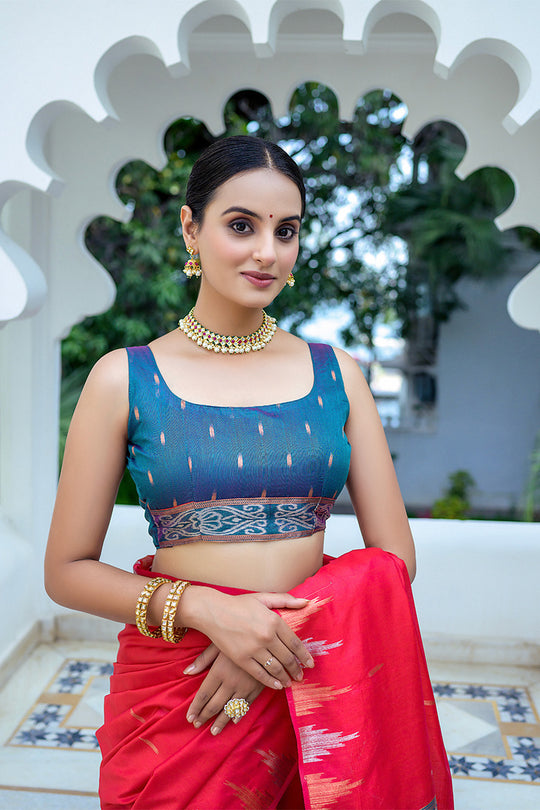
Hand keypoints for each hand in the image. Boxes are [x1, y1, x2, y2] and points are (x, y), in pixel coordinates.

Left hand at [184, 644, 263, 734]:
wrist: (265, 636)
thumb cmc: (237, 636)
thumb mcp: (218, 644)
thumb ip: (203, 660)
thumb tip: (186, 672)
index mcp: (219, 671)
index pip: (204, 695)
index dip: (196, 708)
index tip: (189, 718)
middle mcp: (231, 682)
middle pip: (215, 705)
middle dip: (205, 716)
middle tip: (197, 725)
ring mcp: (245, 687)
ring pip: (230, 709)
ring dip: (221, 722)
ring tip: (213, 731)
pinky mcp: (258, 688)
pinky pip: (246, 705)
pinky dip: (239, 714)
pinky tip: (234, 720)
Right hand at [194, 589, 314, 688]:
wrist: (213, 611)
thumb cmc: (239, 604)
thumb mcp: (263, 597)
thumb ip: (286, 600)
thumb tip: (306, 601)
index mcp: (274, 620)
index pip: (295, 643)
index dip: (304, 655)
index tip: (310, 663)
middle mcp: (267, 636)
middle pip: (287, 658)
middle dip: (296, 669)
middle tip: (301, 675)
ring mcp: (254, 649)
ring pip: (276, 668)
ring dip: (285, 677)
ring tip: (290, 681)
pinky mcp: (242, 659)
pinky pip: (260, 674)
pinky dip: (271, 682)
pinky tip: (277, 685)